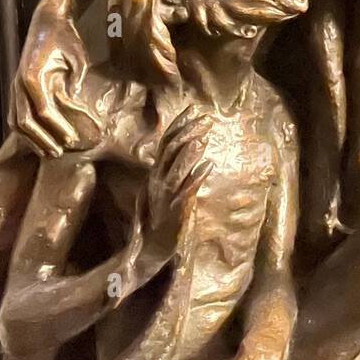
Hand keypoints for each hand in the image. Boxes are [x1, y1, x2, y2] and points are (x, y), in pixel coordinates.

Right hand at [11, 5, 101, 155]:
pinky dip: (24, 130)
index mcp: (33, 76)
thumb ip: (76, 79)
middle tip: (60, 152)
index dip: (57, 127)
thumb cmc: (65, 37)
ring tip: (48, 152)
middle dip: (43, 140)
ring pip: (16, 120)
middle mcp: (20, 83)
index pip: (43, 110)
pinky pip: (16, 113)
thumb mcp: (78, 56)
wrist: (47, 20)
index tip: (71, 139)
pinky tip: (37, 140)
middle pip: (26, 121)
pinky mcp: (18, 86)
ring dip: (31, 139)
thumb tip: (73, 100)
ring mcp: (16, 85)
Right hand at [142, 110, 212, 262]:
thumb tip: (189, 155)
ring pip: (175, 168)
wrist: (151, 249)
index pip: (166, 142)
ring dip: (190, 152)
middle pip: (170, 149)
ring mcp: (165, 195)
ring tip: (204, 138)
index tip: (193, 109)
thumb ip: (174, 172)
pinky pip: (186, 191)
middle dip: (188, 132)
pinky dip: (196, 177)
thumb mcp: (166, 190)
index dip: (179, 125)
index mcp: (156, 173)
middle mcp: (157, 180)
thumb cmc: (162, 219)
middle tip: (206, 119)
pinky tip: (209, 166)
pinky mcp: (175, 210)